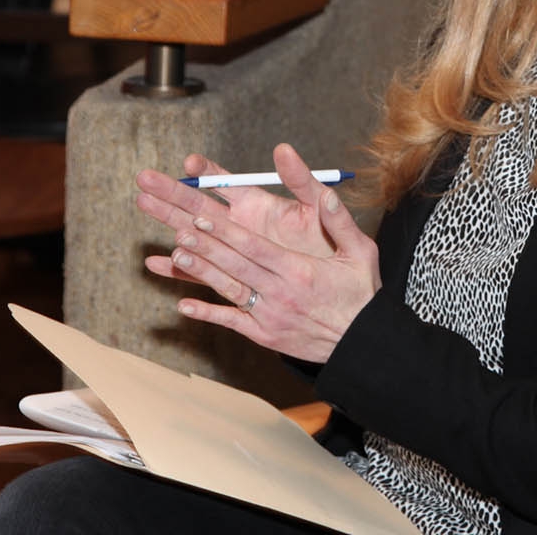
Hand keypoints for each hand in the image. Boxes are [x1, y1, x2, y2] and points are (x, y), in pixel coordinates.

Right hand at [138, 145, 337, 261]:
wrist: (333, 295)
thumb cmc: (329, 248)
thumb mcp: (318, 210)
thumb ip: (303, 181)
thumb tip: (284, 149)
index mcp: (257, 205)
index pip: (225, 182)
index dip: (207, 170)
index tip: (191, 162)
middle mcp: (239, 226)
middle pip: (197, 204)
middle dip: (171, 190)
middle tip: (143, 178)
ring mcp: (232, 253)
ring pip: (192, 236)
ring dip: (168, 222)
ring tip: (144, 206)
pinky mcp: (232, 281)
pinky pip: (199, 276)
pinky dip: (178, 270)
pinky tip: (156, 263)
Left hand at [140, 144, 380, 363]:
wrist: (361, 343)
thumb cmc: (360, 292)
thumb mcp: (360, 252)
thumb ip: (339, 221)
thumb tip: (325, 193)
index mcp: (299, 270)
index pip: (254, 247)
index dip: (226, 232)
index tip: (202, 215)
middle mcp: (280, 293)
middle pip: (236, 265)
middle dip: (205, 244)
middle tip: (178, 227)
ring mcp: (270, 316)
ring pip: (229, 290)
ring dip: (201, 272)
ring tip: (176, 255)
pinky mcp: (265, 336)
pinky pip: (232, 322)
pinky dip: (208, 313)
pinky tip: (184, 304)